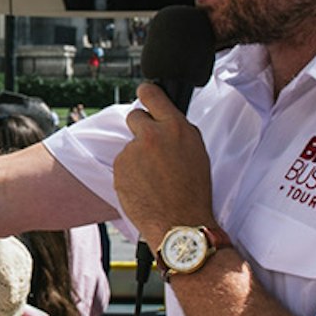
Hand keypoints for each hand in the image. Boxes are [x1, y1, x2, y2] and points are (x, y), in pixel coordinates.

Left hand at [114, 84, 217, 244]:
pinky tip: (144, 186)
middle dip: (141, 128)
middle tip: (151, 149)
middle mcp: (152, 135)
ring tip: (154, 178)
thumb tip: (164, 117)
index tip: (144, 92)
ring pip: (129, 145)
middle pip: (134, 116)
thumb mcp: (196, 151)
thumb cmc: (193, 192)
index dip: (147, 93)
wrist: (179, 223)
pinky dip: (130, 173)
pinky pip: (123, 164)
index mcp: (176, 128)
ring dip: (137, 156)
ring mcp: (132, 152)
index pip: (152, 94)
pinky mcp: (119, 168)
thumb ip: (177, 130)